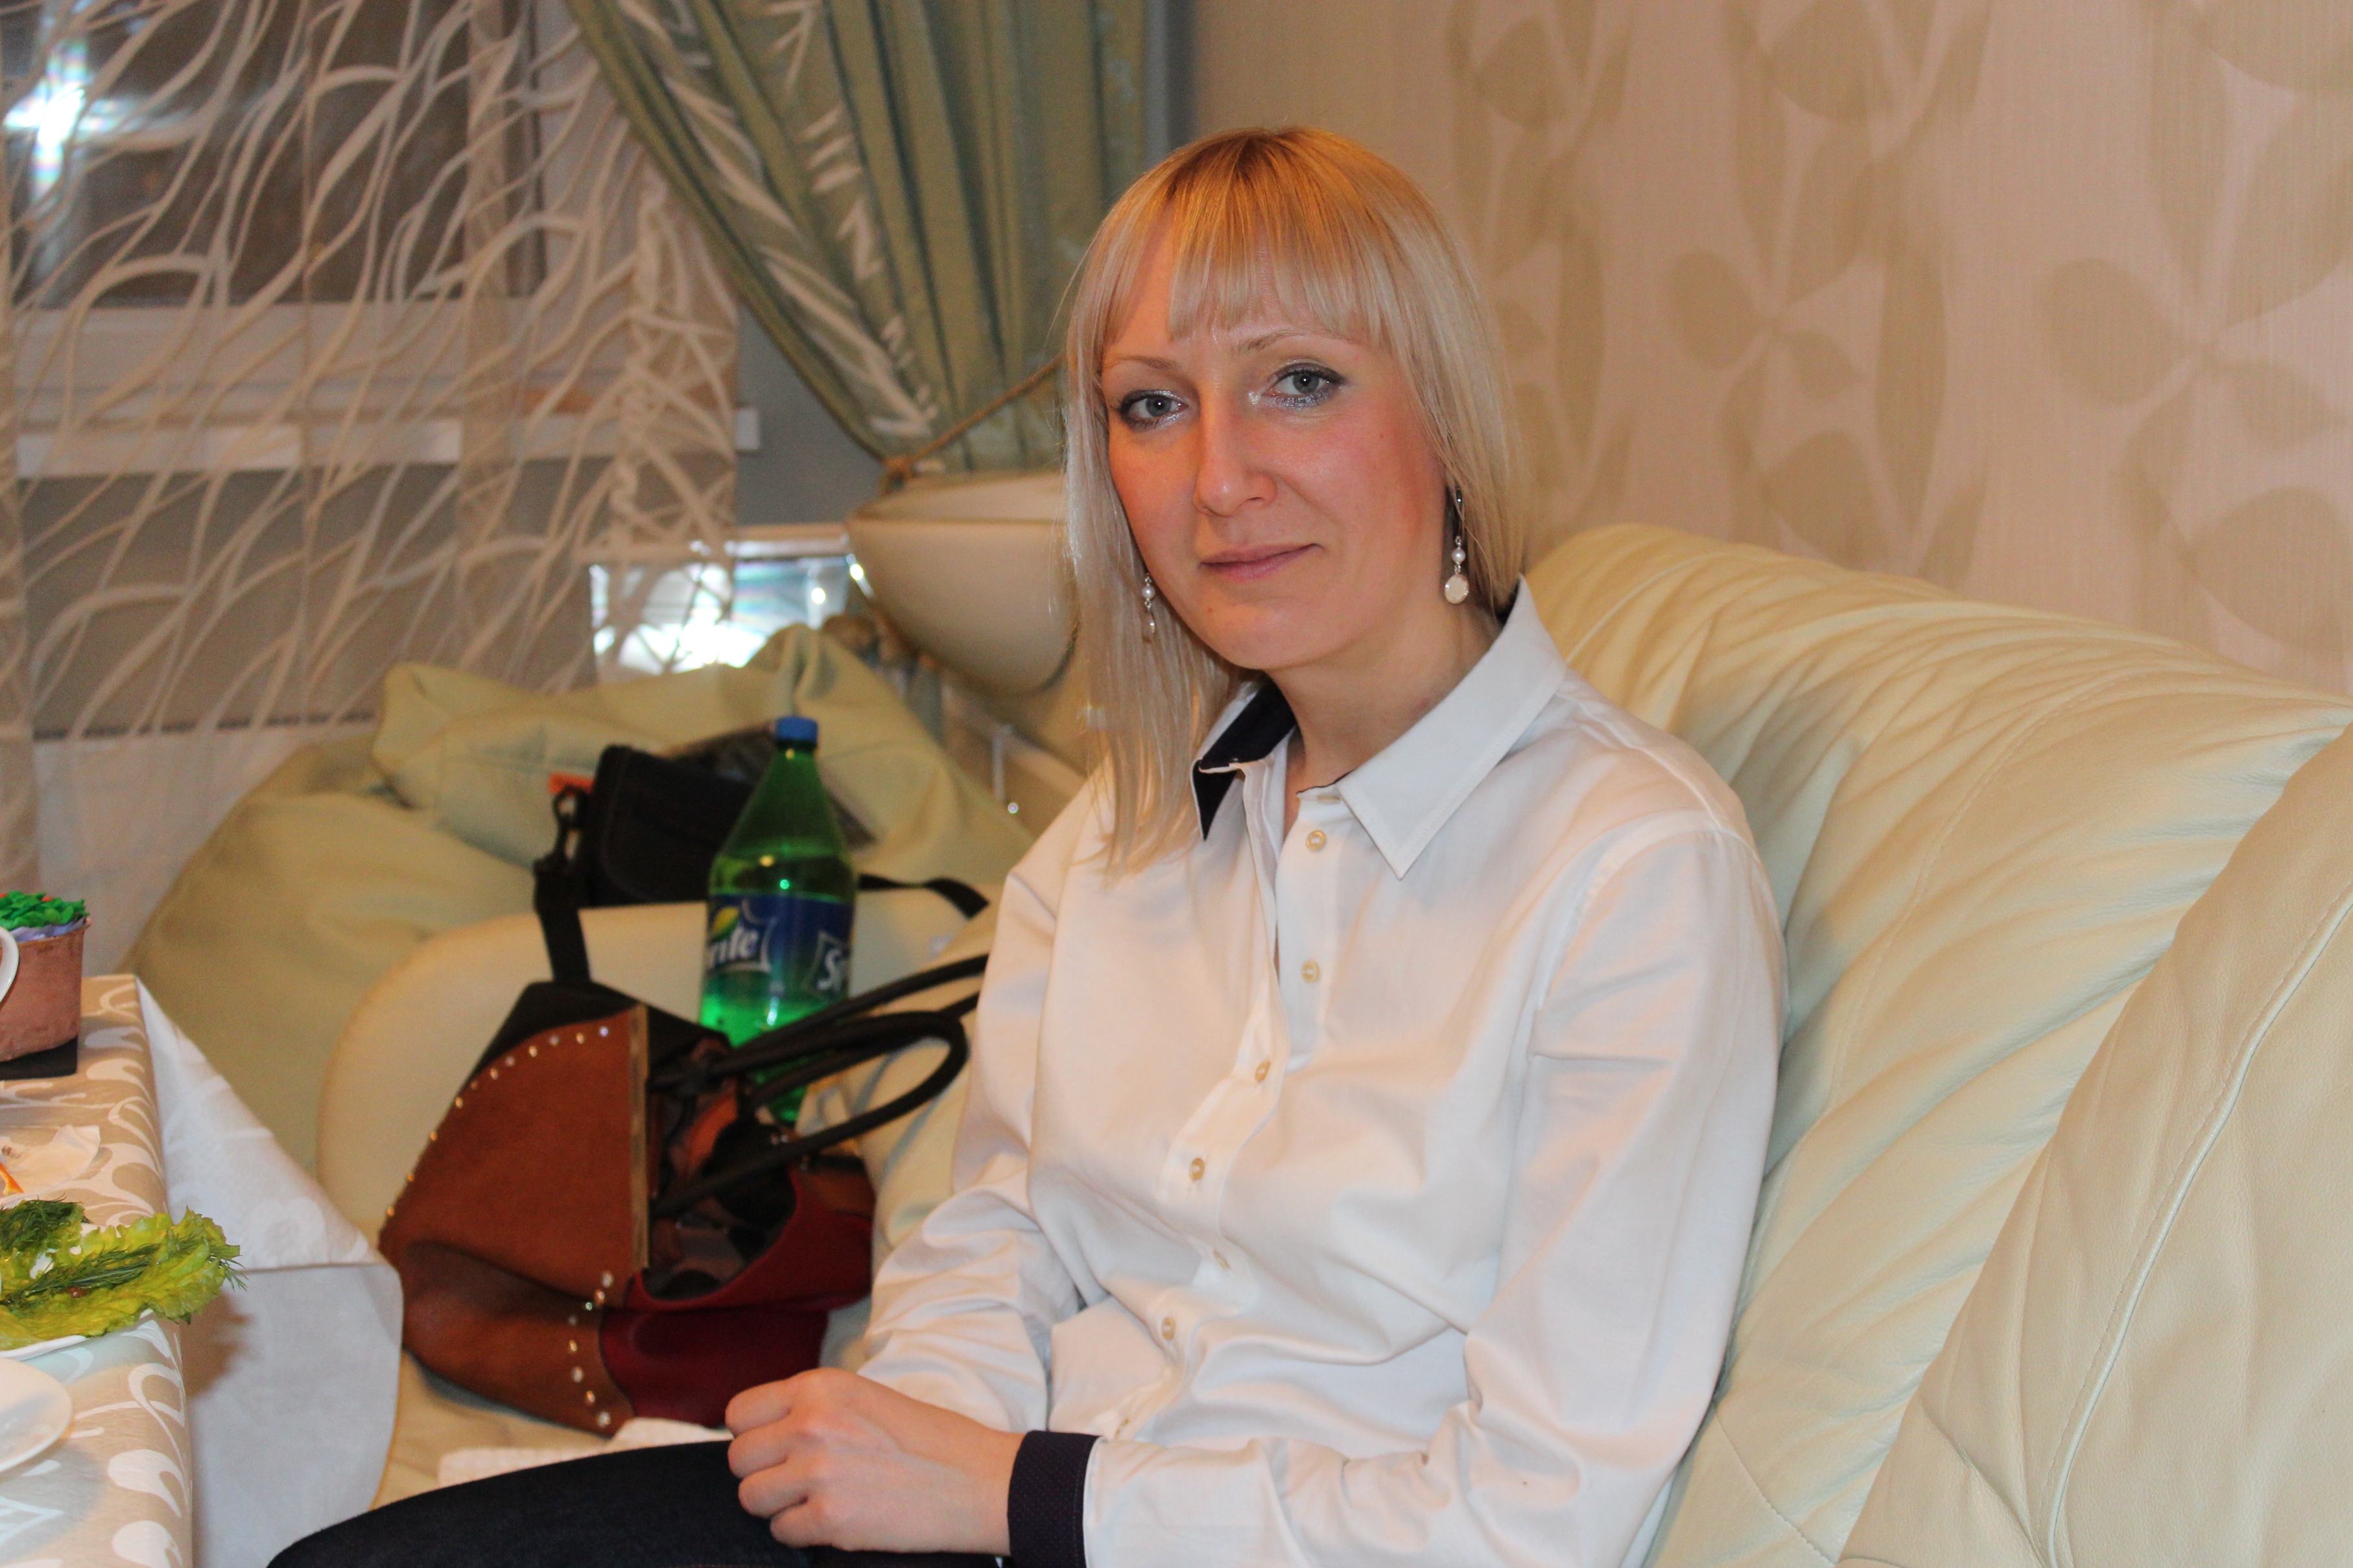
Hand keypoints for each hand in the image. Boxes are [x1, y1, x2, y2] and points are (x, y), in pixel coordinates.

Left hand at [726, 1368, 1021, 1555]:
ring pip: (751, 1498)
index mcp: (820, 1387)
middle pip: (739, 1459)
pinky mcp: (830, 1518)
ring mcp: (817, 1472)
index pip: (740, 1413)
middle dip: (763, 1473)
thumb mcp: (866, 1398)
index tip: (774, 1447)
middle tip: (799, 1479)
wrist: (977, 1480)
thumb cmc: (930, 1440)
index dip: (754, 1434)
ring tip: (817, 1499)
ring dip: (778, 1505)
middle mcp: (811, 1424)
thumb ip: (813, 1408)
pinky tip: (836, 1519)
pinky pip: (781, 1532)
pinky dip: (803, 1532)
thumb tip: (764, 1434)